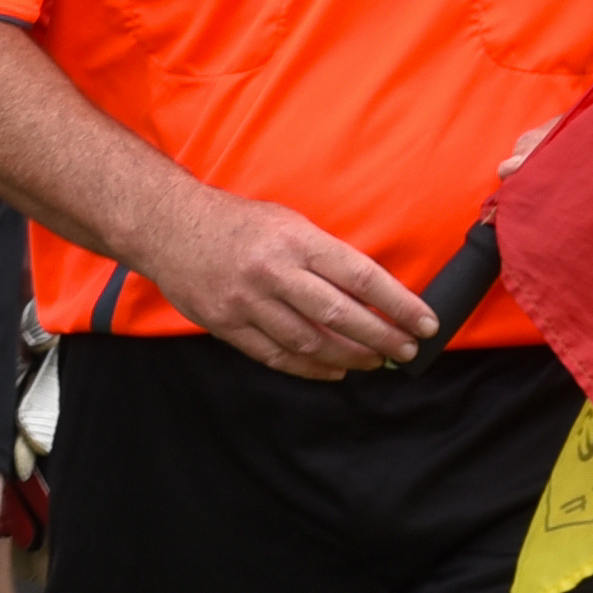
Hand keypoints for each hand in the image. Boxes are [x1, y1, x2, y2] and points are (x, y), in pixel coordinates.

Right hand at [130, 178, 431, 379]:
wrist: (168, 226)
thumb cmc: (236, 222)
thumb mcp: (286, 222)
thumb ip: (324, 255)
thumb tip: (370, 293)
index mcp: (295, 239)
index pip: (360, 277)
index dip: (398, 304)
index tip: (425, 322)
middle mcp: (273, 271)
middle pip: (340, 315)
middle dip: (381, 338)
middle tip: (406, 351)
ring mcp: (248, 301)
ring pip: (310, 342)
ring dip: (349, 358)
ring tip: (374, 362)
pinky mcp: (227, 324)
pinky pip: (277, 356)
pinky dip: (310, 369)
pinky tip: (333, 371)